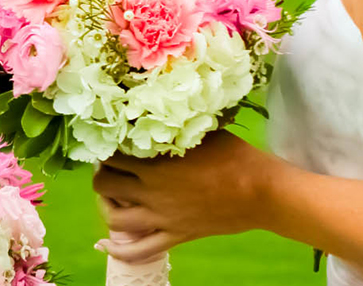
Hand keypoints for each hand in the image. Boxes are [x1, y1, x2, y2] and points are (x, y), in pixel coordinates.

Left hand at [92, 131, 264, 262]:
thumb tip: (153, 113)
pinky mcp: (175, 236)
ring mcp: (162, 218)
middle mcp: (152, 192)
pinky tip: (105, 244)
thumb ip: (172, 127)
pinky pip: (139, 250)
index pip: (112, 155)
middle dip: (102, 174)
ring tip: (111, 196)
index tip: (111, 142)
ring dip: (106, 206)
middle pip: (105, 185)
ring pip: (115, 219)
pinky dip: (117, 250)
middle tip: (110, 167)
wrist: (260, 191)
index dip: (106, 147)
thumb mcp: (199, 130)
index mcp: (155, 163)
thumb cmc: (234, 154)